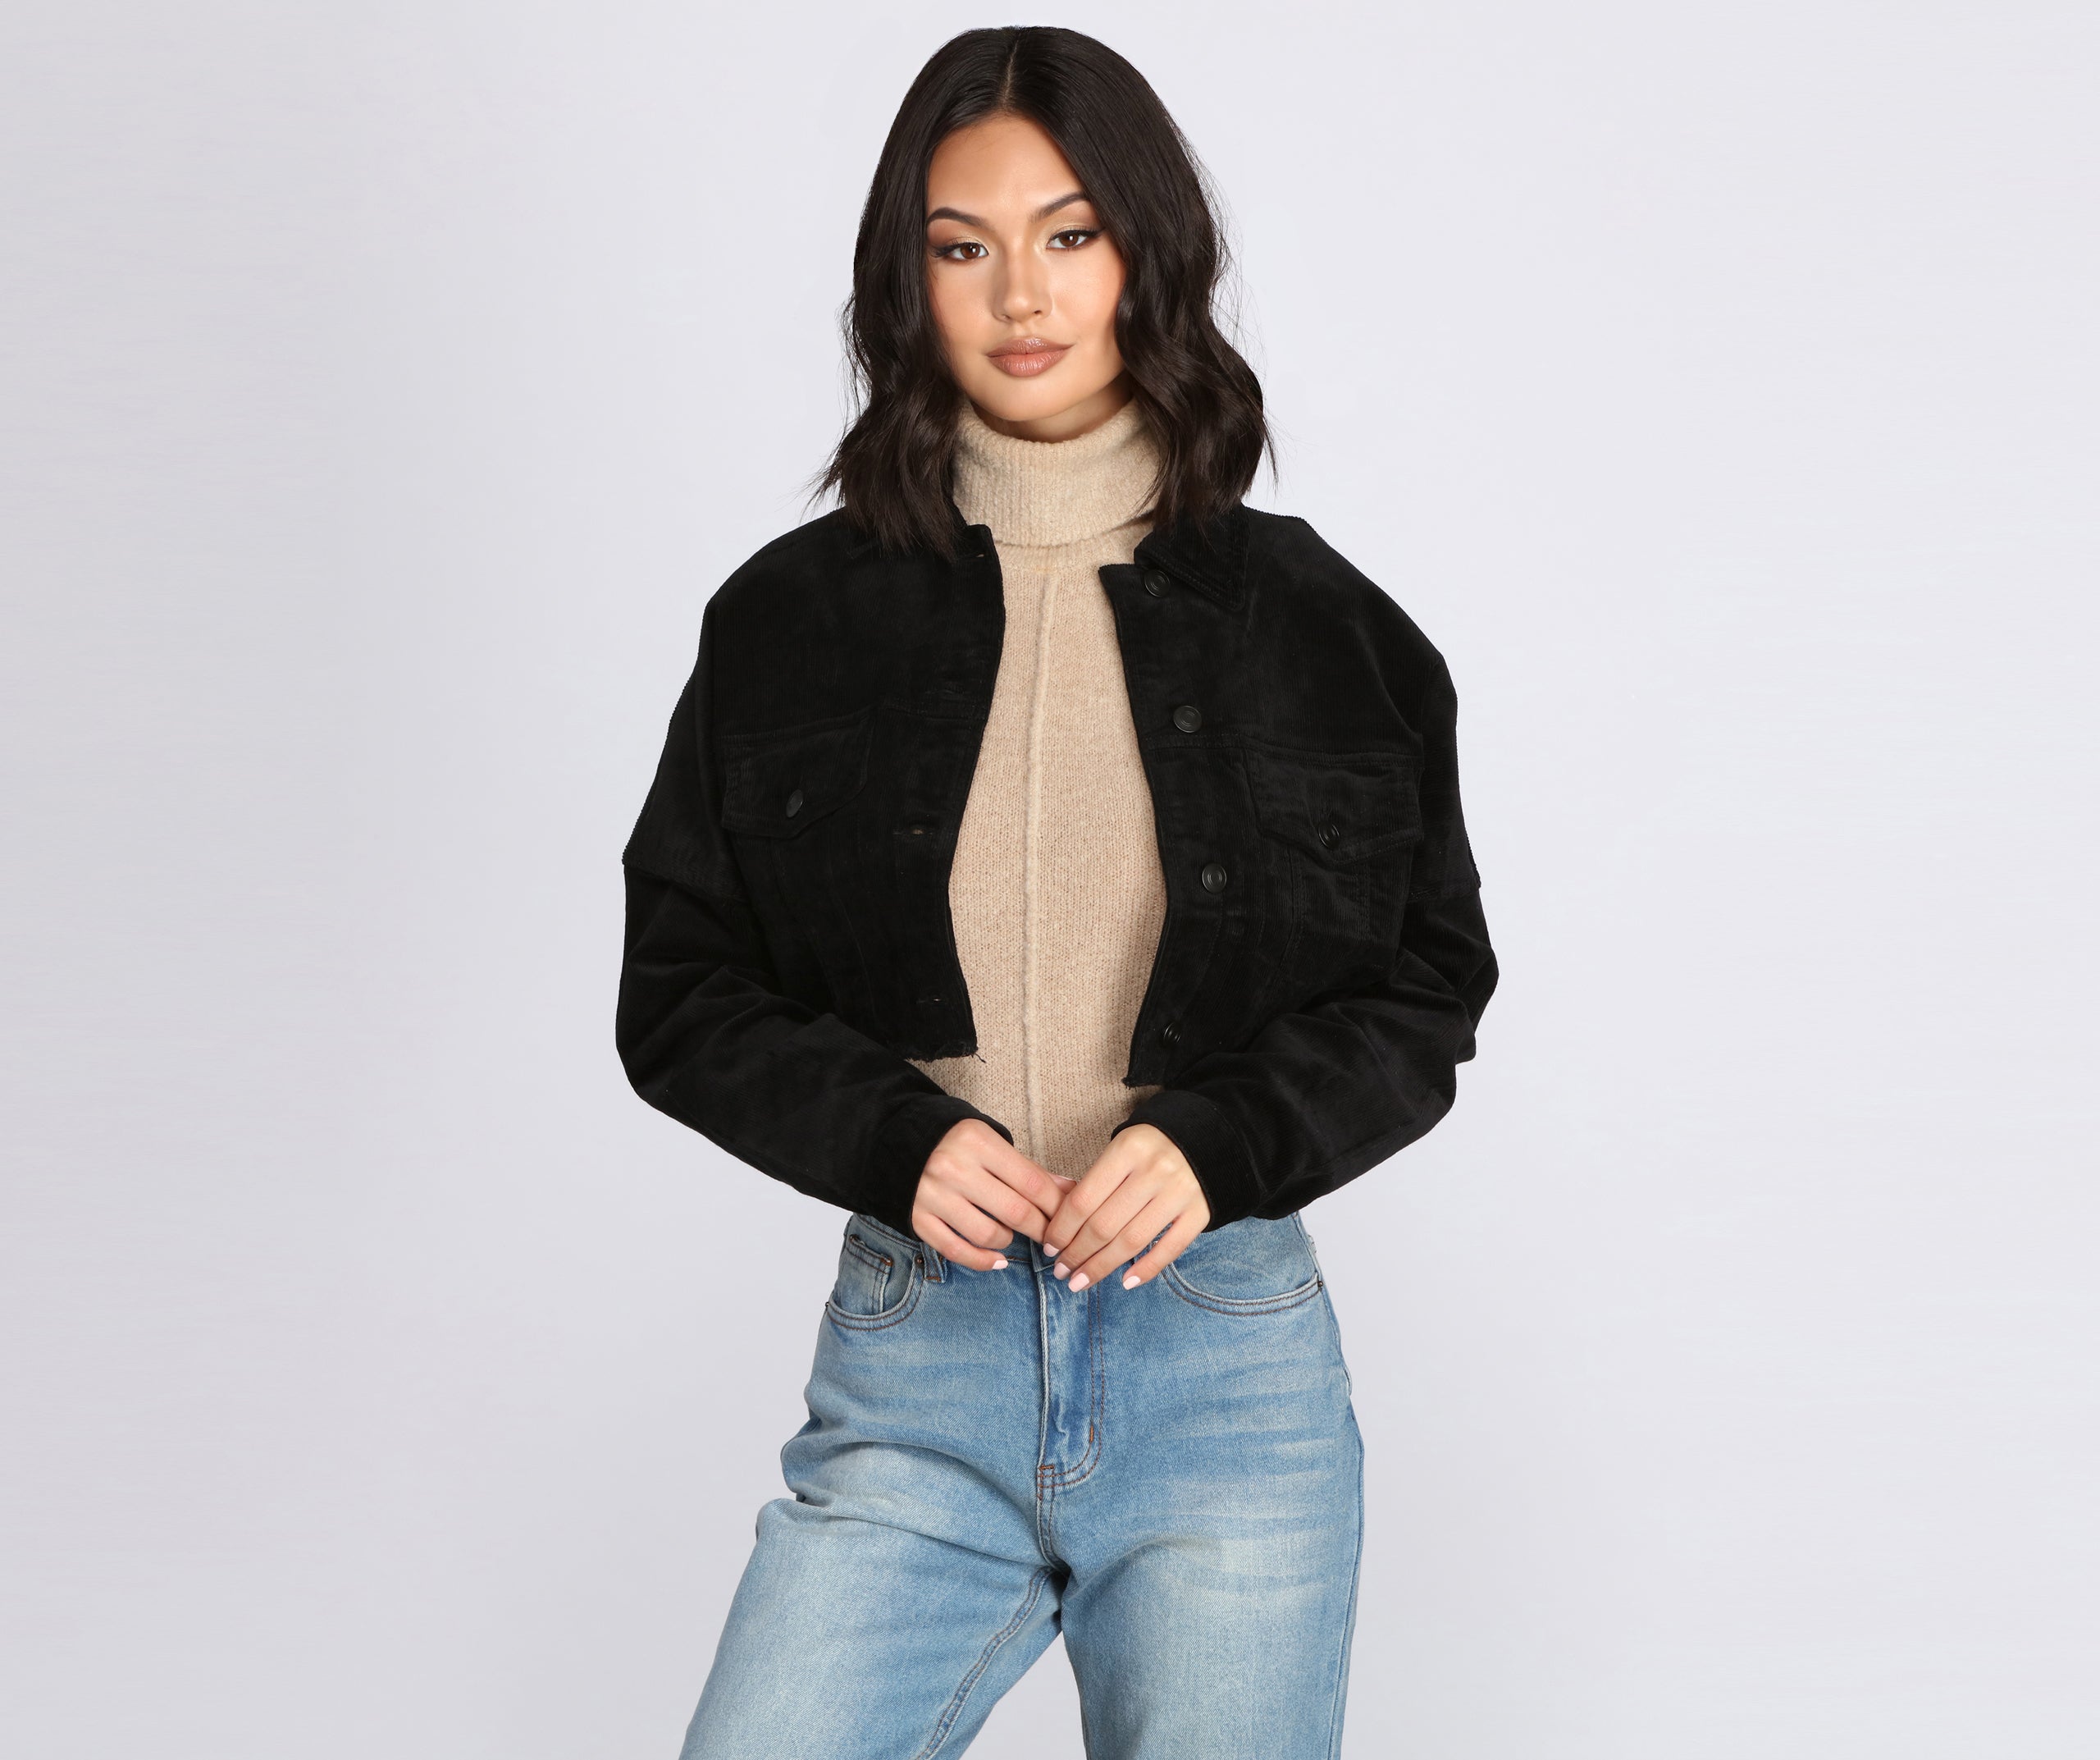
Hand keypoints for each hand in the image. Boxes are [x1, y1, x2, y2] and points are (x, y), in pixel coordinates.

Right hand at [911, 1118, 1072, 1271]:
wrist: (897, 1138)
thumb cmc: (956, 1141)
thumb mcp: (991, 1141)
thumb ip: (1026, 1167)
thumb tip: (1070, 1190)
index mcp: (978, 1143)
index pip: (1031, 1182)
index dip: (1058, 1206)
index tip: (1069, 1218)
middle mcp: (954, 1169)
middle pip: (1015, 1211)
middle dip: (1042, 1229)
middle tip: (1052, 1237)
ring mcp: (933, 1196)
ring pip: (988, 1235)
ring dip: (1009, 1242)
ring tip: (1012, 1234)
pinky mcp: (918, 1218)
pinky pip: (956, 1251)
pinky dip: (982, 1261)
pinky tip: (998, 1261)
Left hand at [1043, 1123, 1209, 1292]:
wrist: (1210, 1136)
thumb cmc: (1153, 1146)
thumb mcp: (1123, 1148)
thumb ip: (1096, 1180)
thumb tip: (1058, 1224)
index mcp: (1128, 1150)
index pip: (1084, 1199)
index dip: (1062, 1229)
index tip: (1050, 1248)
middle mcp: (1154, 1171)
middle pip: (1104, 1225)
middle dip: (1077, 1254)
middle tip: (1062, 1271)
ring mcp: (1180, 1193)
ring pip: (1132, 1241)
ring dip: (1102, 1267)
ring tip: (1082, 1281)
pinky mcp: (1201, 1212)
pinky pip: (1170, 1249)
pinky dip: (1146, 1269)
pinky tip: (1125, 1281)